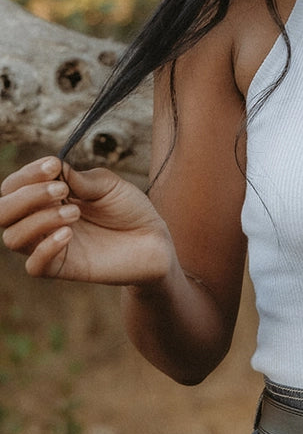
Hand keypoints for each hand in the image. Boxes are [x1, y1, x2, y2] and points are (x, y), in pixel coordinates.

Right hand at [0, 156, 174, 285]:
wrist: (155, 240)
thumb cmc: (130, 209)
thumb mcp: (107, 185)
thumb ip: (79, 178)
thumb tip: (54, 169)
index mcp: (46, 197)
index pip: (14, 186)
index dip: (26, 174)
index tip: (52, 165)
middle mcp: (41, 221)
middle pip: (2, 212)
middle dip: (24, 197)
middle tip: (61, 189)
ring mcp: (49, 245)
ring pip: (12, 237)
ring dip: (38, 220)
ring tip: (74, 212)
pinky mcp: (62, 268)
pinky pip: (34, 266)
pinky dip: (44, 249)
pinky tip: (68, 235)